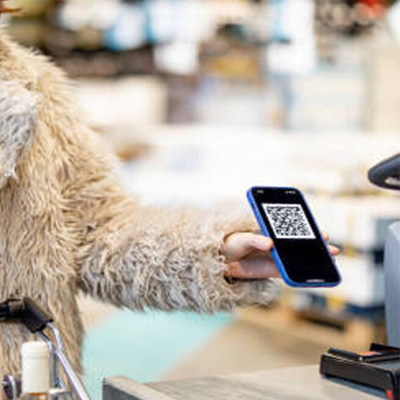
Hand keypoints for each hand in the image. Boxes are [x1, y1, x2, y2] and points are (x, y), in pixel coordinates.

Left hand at [222, 232, 339, 279]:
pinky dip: (299, 273)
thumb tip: (270, 244)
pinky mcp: (271, 270)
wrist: (221, 259)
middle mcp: (277, 244)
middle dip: (317, 246)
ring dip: (312, 260)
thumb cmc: (232, 242)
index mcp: (271, 231)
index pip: (293, 230)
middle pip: (300, 244)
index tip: (321, 233)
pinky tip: (310, 274)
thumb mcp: (242, 239)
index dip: (309, 231)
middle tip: (332, 248)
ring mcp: (275, 258)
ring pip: (298, 258)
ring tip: (329, 261)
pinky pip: (288, 272)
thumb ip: (256, 240)